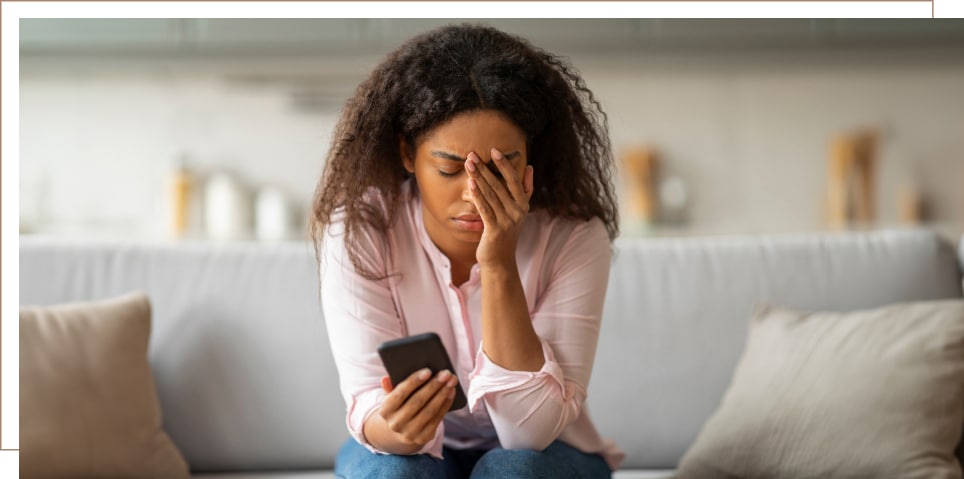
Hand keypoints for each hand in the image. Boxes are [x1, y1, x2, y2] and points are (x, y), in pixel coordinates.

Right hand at [375, 368, 457, 450]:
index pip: (399, 394)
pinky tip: (451, 392)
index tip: (428, 371)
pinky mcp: (423, 437)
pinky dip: (446, 404)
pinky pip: (437, 419)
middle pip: (417, 401)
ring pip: (429, 410)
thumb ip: (390, 387)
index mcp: (385, 410)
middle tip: (446, 373)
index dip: (414, 382)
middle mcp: (395, 424)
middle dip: (433, 386)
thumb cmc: (399, 406)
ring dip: (443, 394)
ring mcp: (409, 433)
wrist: (401, 431)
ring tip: (451, 381)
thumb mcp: (392, 397)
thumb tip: (386, 379)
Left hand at [465, 148, 533, 266]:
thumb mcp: (518, 211)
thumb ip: (525, 189)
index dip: (505, 164)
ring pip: (491, 195)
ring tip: (469, 164)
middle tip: (472, 155)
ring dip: (478, 178)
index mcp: (523, 204)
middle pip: (500, 185)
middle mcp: (517, 211)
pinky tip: (471, 184)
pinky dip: (478, 196)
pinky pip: (485, 209)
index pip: (514, 180)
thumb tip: (529, 168)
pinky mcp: (495, 230)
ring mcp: (507, 221)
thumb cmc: (506, 232)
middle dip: (485, 168)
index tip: (494, 150)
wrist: (500, 260)